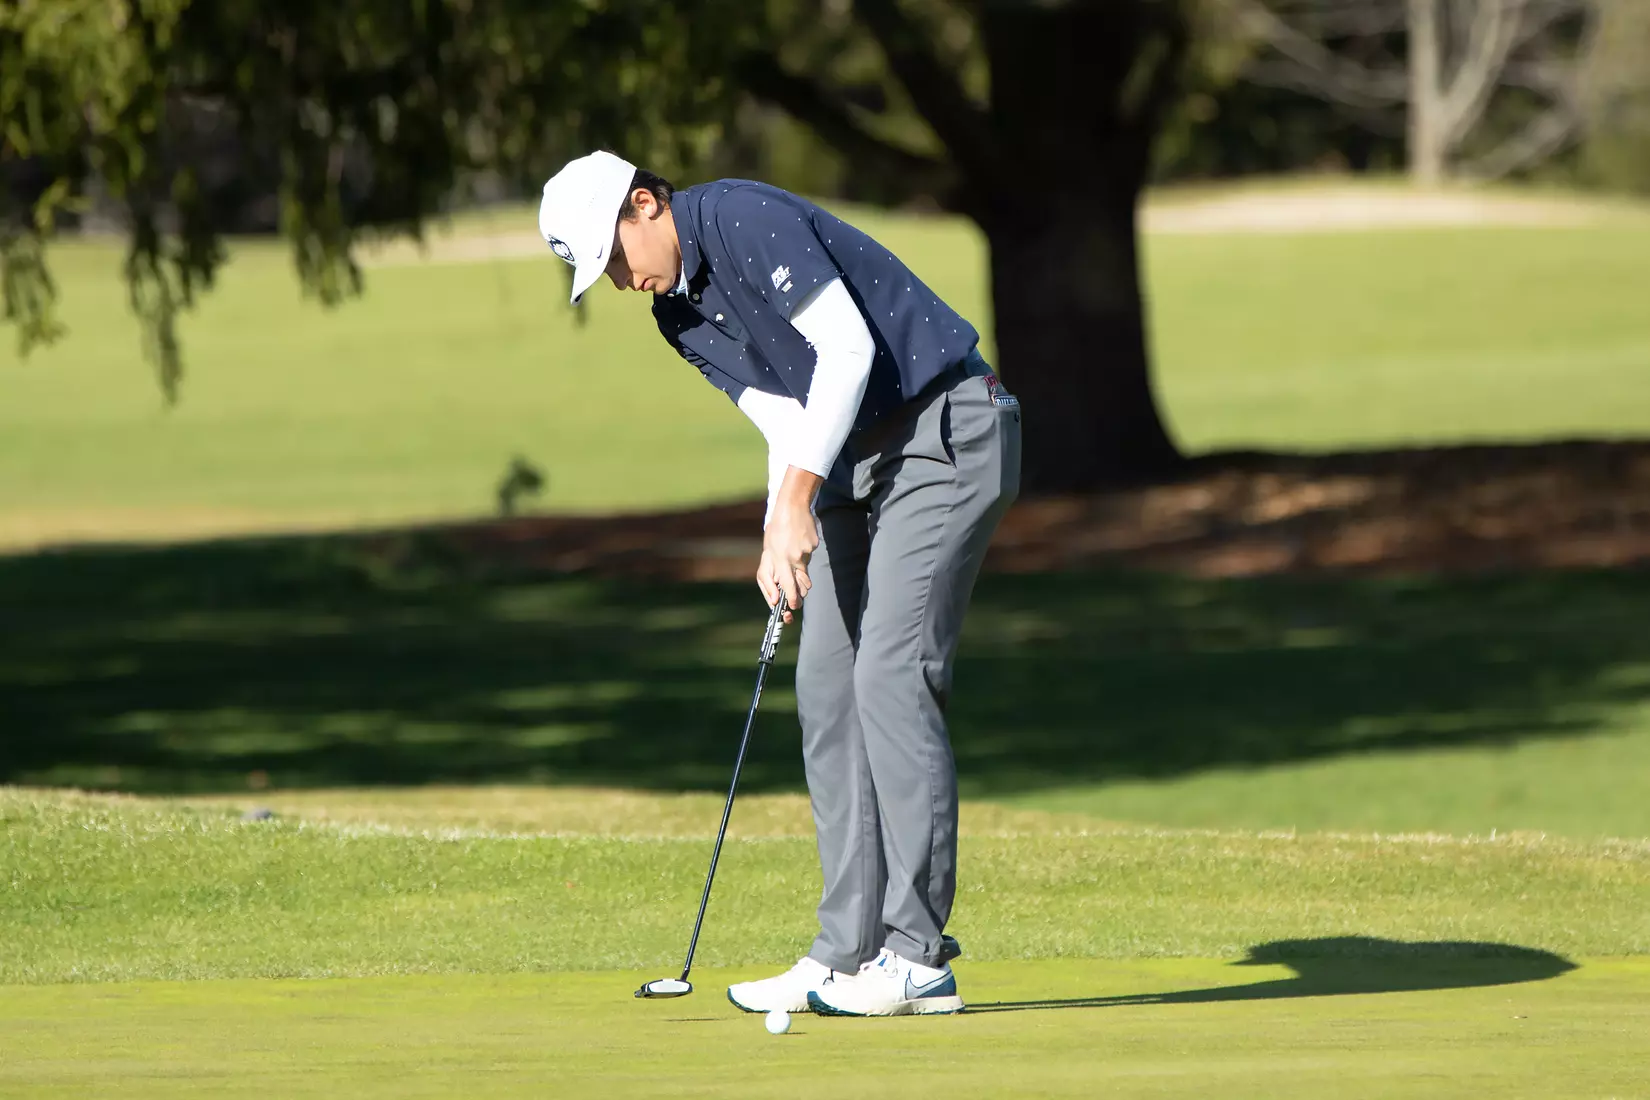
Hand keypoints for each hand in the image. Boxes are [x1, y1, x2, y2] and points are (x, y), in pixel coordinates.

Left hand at [757, 467, 822, 621]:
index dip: (791, 600)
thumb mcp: (767, 552)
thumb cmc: (776, 531)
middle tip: (796, 598)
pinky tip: (799, 540)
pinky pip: (809, 556)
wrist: (792, 506)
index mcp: (780, 559)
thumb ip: (769, 575)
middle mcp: (793, 557)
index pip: (787, 586)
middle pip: (800, 584)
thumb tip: (775, 598)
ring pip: (805, 569)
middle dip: (798, 593)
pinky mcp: (814, 545)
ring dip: (800, 569)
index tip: (792, 609)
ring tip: (793, 551)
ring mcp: (806, 551)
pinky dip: (804, 552)